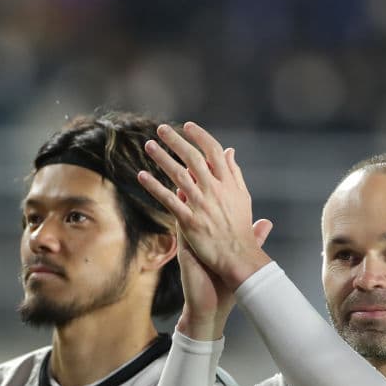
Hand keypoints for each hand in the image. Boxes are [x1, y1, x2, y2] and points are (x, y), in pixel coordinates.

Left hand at [137, 122, 273, 290]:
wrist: (239, 258)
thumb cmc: (241, 229)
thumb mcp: (243, 198)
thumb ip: (235, 173)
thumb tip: (230, 151)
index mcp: (229, 184)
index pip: (214, 152)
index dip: (200, 137)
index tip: (188, 126)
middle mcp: (215, 192)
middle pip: (193, 159)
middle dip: (176, 141)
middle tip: (161, 129)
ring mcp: (202, 206)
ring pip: (179, 176)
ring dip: (162, 159)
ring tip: (149, 146)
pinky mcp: (190, 222)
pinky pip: (169, 200)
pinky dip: (154, 187)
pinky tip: (141, 176)